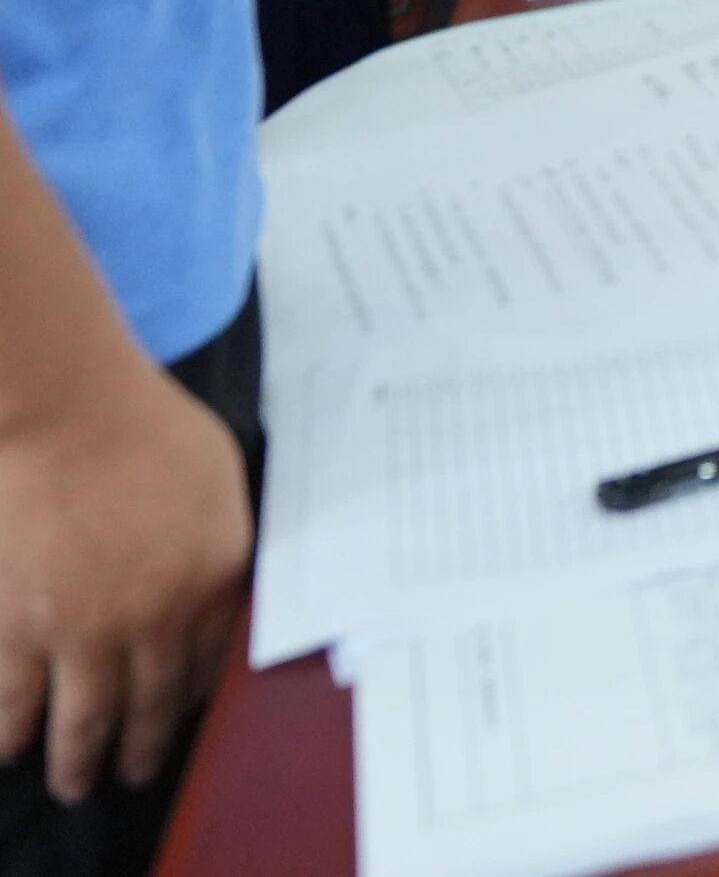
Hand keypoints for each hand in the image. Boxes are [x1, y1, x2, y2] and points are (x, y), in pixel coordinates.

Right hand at [0, 345, 250, 803]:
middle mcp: (156, 618)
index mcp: (213, 579)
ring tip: (73, 784)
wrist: (68, 411)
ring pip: (82, 721)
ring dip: (76, 762)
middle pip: (149, 705)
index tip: (176, 722)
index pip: (208, 664)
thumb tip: (219, 584)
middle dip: (139, 751)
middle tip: (131, 776)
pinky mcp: (19, 628)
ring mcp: (83, 630)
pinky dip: (11, 733)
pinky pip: (14, 700)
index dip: (188, 702)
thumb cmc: (146, 428)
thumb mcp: (220, 483)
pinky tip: (11, 750)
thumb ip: (221, 541)